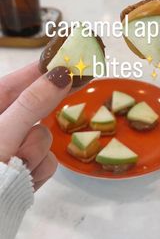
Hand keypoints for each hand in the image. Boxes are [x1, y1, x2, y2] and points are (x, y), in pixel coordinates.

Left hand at [0, 63, 72, 190]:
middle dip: (41, 118)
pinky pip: (46, 160)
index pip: (20, 80)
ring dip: (35, 152)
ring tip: (18, 165)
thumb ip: (32, 104)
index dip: (46, 69)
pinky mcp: (25, 167)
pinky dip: (37, 170)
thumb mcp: (4, 133)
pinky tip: (25, 178)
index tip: (72, 60)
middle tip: (73, 89)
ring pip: (44, 137)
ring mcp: (14, 147)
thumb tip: (61, 74)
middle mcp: (4, 125)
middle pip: (37, 108)